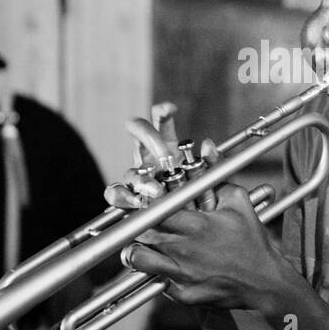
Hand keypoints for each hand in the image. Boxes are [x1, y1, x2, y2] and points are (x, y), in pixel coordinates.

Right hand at [103, 102, 217, 209]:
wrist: (191, 219)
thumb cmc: (197, 192)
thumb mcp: (209, 176)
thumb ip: (213, 161)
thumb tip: (208, 144)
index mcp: (166, 143)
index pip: (160, 119)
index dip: (162, 111)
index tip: (171, 109)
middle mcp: (147, 155)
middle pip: (138, 130)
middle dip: (152, 139)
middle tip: (167, 156)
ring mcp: (136, 175)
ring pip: (129, 167)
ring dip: (142, 178)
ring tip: (158, 191)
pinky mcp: (128, 195)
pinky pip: (115, 192)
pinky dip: (123, 196)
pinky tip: (138, 202)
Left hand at [120, 183, 299, 312]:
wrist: (264, 283)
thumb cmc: (251, 240)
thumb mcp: (238, 201)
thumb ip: (217, 173)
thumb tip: (205, 146)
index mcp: (196, 224)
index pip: (154, 208)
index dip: (143, 201)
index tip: (141, 198)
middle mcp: (184, 249)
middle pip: (140, 230)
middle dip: (135, 222)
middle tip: (138, 218)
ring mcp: (181, 274)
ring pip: (137, 258)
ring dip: (136, 248)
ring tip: (143, 243)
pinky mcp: (181, 294)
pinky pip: (154, 280)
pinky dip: (154, 271)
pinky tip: (163, 265)